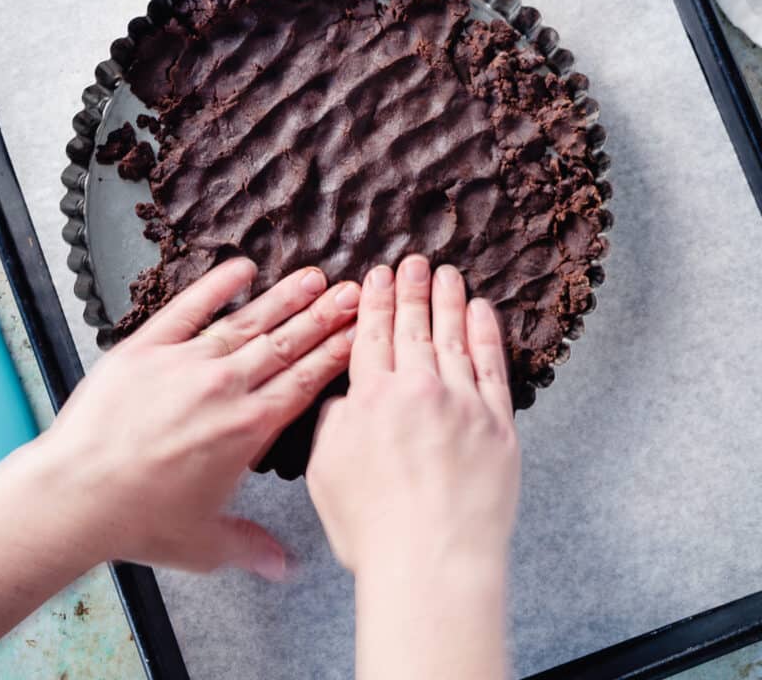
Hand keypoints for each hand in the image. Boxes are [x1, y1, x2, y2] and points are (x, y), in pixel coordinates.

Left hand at [42, 256, 359, 576]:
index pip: (306, 380)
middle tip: (352, 291)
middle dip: (325, 316)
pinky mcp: (148, 348)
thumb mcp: (205, 544)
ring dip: (285, 298)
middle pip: (287, 343)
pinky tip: (242, 268)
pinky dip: (216, 286)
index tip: (359, 330)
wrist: (77, 496)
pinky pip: (189, 308)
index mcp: (248, 429)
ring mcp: (188, 363)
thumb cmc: (138, 522)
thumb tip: (286, 567)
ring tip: (313, 277)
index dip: (336, 352)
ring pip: (249, 321)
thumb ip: (251, 546)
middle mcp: (226, 388)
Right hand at [306, 255, 518, 679]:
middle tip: (415, 261)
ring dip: (449, 300)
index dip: (375, 301)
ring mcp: (461, 402)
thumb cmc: (374, 530)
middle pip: (413, 326)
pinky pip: (491, 366)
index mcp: (371, 398)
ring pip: (454, 336)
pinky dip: (486, 333)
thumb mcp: (325, 473)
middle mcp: (417, 389)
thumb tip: (345, 397)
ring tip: (448, 273)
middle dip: (412, 289)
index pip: (372, 335)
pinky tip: (482, 310)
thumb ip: (333, 423)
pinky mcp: (498, 423)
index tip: (378, 275)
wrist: (433, 563)